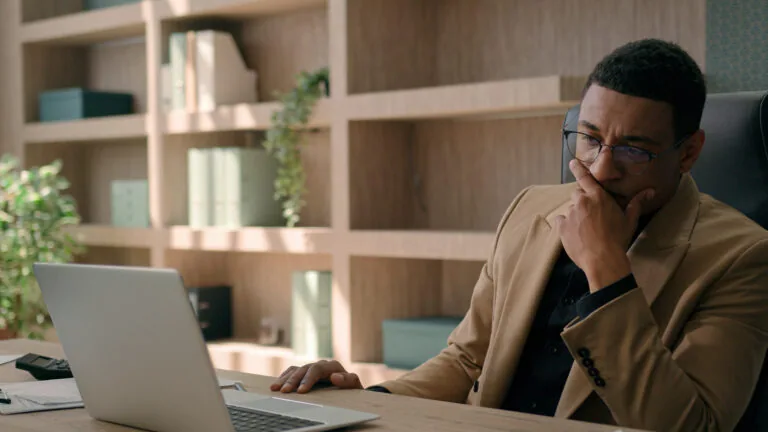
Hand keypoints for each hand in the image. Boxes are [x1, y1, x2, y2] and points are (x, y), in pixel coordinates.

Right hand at [270, 360, 362, 393]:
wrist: (349, 389)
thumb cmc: (351, 389)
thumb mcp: (354, 386)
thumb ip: (348, 380)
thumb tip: (335, 377)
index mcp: (332, 366)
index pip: (317, 369)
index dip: (308, 379)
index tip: (302, 391)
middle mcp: (320, 365)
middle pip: (303, 369)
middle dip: (293, 381)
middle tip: (285, 392)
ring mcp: (311, 368)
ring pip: (295, 370)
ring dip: (284, 379)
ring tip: (275, 388)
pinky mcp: (305, 373)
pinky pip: (292, 372)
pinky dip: (284, 378)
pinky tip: (276, 384)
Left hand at [555, 160, 653, 290]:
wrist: (603, 259)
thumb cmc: (618, 239)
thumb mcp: (629, 220)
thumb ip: (636, 203)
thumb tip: (651, 191)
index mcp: (598, 196)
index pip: (585, 178)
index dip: (578, 169)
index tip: (572, 162)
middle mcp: (582, 201)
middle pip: (578, 194)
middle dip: (583, 201)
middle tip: (591, 215)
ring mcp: (570, 213)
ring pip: (571, 209)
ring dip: (576, 215)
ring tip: (586, 230)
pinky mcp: (562, 226)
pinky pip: (561, 221)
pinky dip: (566, 225)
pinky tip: (576, 234)